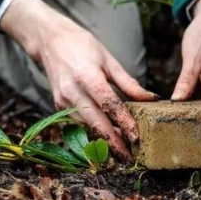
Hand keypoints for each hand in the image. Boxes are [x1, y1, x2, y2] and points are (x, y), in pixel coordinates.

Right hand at [0, 0, 157, 160]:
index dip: (123, 122)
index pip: (109, 104)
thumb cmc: (82, 46)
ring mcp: (62, 101)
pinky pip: (79, 123)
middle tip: (130, 158)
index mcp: (87, 75)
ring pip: (87, 127)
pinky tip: (109, 137)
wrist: (49, 41)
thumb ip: (128, 82)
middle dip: (113, 143)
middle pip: (95, 123)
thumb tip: (151, 98)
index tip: (137, 136)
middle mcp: (72, 91)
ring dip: (104, 140)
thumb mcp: (108, 59)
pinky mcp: (58, 106)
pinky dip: (94, 132)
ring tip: (123, 151)